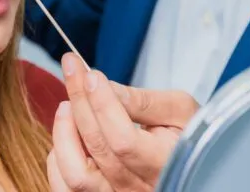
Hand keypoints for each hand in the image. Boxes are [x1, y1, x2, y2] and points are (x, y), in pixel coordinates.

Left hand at [47, 53, 198, 190]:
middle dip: (80, 101)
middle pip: (98, 147)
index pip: (123, 138)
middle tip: (72, 69)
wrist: (191, 164)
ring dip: (65, 133)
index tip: (92, 74)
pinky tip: (66, 132)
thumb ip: (144, 100)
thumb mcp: (180, 110)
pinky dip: (57, 158)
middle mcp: (139, 187)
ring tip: (67, 105)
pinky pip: (65, 187)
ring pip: (76, 174)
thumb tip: (104, 87)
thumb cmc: (186, 133)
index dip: (103, 104)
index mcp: (165, 164)